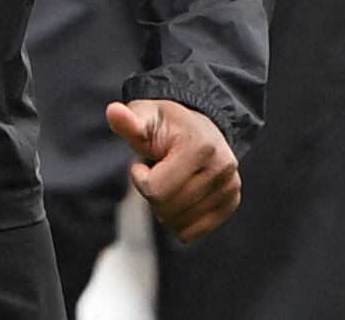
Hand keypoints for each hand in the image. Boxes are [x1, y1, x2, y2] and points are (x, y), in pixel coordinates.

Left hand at [107, 98, 240, 243]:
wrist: (200, 125)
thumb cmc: (165, 124)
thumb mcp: (144, 117)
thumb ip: (128, 121)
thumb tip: (113, 112)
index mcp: (200, 147)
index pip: (156, 190)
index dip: (140, 180)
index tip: (141, 165)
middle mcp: (221, 168)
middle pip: (167, 210)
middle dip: (152, 196)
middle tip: (156, 174)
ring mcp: (230, 187)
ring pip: (179, 226)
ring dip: (164, 210)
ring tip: (170, 182)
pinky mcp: (231, 202)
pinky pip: (192, 233)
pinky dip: (178, 221)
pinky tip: (180, 197)